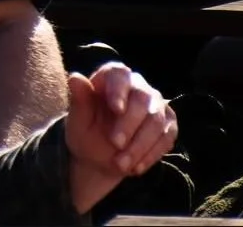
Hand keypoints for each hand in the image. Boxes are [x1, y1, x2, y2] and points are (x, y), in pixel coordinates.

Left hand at [64, 62, 177, 213]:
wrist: (99, 158)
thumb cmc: (86, 132)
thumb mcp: (78, 121)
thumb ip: (79, 100)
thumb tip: (74, 77)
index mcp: (113, 77)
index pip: (120, 74)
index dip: (120, 90)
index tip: (116, 109)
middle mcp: (138, 86)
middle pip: (142, 99)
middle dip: (129, 124)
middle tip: (114, 144)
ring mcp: (156, 105)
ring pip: (156, 121)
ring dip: (139, 145)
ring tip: (121, 165)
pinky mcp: (168, 125)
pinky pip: (166, 138)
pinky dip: (151, 154)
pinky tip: (136, 168)